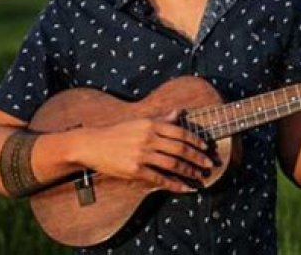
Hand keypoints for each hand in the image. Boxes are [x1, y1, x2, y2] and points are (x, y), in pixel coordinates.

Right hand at [76, 110, 212, 192]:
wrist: (92, 144)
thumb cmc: (116, 133)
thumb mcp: (139, 122)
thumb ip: (161, 119)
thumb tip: (178, 113)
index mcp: (150, 124)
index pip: (179, 132)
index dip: (195, 140)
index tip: (205, 148)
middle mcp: (148, 138)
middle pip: (180, 149)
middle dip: (197, 158)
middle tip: (208, 165)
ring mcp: (141, 154)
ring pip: (172, 164)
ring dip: (189, 171)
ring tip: (199, 176)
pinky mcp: (134, 170)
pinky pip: (159, 178)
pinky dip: (174, 184)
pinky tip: (184, 187)